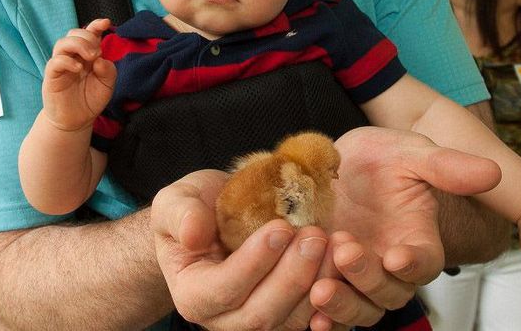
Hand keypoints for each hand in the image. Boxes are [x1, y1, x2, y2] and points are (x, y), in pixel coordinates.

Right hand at [42, 18, 115, 130]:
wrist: (76, 121)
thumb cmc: (90, 100)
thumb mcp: (107, 85)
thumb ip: (109, 71)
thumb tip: (100, 59)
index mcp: (87, 54)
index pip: (89, 33)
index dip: (95, 25)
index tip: (105, 23)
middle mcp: (73, 56)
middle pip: (74, 34)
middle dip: (87, 37)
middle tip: (97, 52)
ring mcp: (61, 65)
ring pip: (62, 43)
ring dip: (77, 45)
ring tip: (90, 57)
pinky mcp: (52, 77)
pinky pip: (55, 62)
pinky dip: (67, 61)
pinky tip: (78, 69)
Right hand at [152, 169, 337, 330]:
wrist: (216, 218)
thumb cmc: (194, 210)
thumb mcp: (177, 201)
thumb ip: (180, 214)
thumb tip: (193, 233)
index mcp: (193, 294)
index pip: (223, 290)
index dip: (253, 263)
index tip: (280, 227)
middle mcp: (224, 319)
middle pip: (260, 315)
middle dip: (291, 277)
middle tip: (315, 236)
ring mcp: (258, 320)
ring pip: (291, 319)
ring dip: (318, 283)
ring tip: (334, 244)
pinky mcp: (287, 314)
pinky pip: (312, 315)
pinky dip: (331, 292)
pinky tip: (343, 261)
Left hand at [307, 127, 503, 328]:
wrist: (334, 163)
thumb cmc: (380, 159)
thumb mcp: (409, 153)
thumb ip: (444, 166)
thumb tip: (492, 172)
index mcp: (417, 239)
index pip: (425, 262)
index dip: (413, 264)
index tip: (396, 255)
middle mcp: (389, 265)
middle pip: (389, 293)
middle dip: (367, 279)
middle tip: (344, 250)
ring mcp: (357, 277)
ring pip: (360, 310)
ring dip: (342, 306)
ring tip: (320, 289)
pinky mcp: (327, 280)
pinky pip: (327, 313)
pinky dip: (320, 318)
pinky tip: (308, 314)